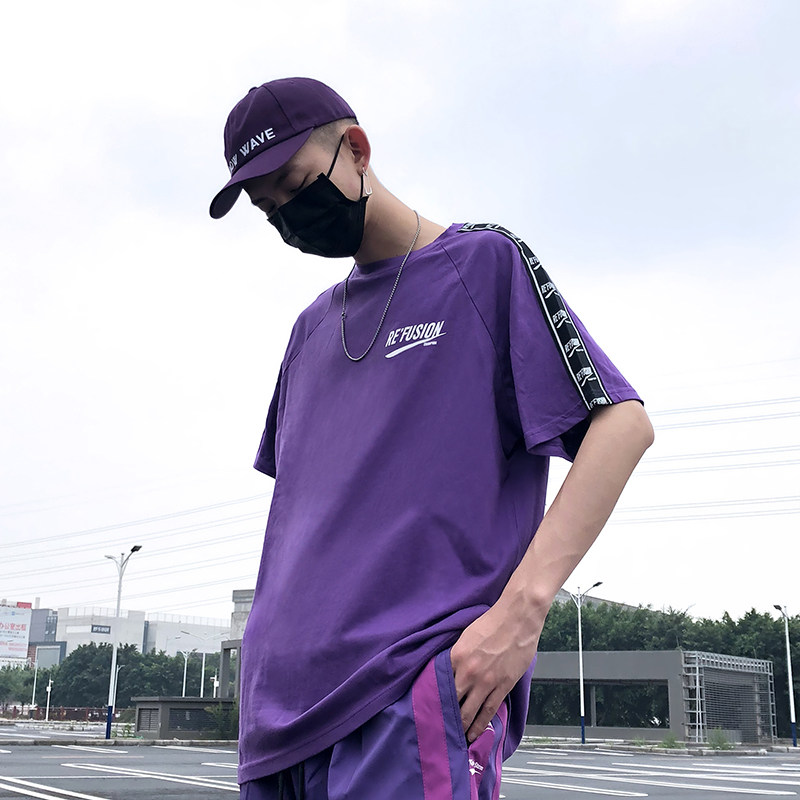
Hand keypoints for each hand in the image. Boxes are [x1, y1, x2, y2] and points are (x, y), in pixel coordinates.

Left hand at [449, 599, 541, 742]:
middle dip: (446, 715)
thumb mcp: (466, 636)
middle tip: (440, 728)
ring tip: (456, 737)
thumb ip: (458, 655)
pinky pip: (489, 710)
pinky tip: (475, 733)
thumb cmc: (492, 622)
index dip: (435, 698)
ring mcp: (486, 682)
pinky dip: (481, 724)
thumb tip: (451, 670)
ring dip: (462, 725)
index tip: (430, 709)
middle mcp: (468, 672)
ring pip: (470, 711)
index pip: (441, 683)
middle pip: (453, 701)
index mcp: (456, 657)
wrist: (518, 618)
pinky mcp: (503, 686)